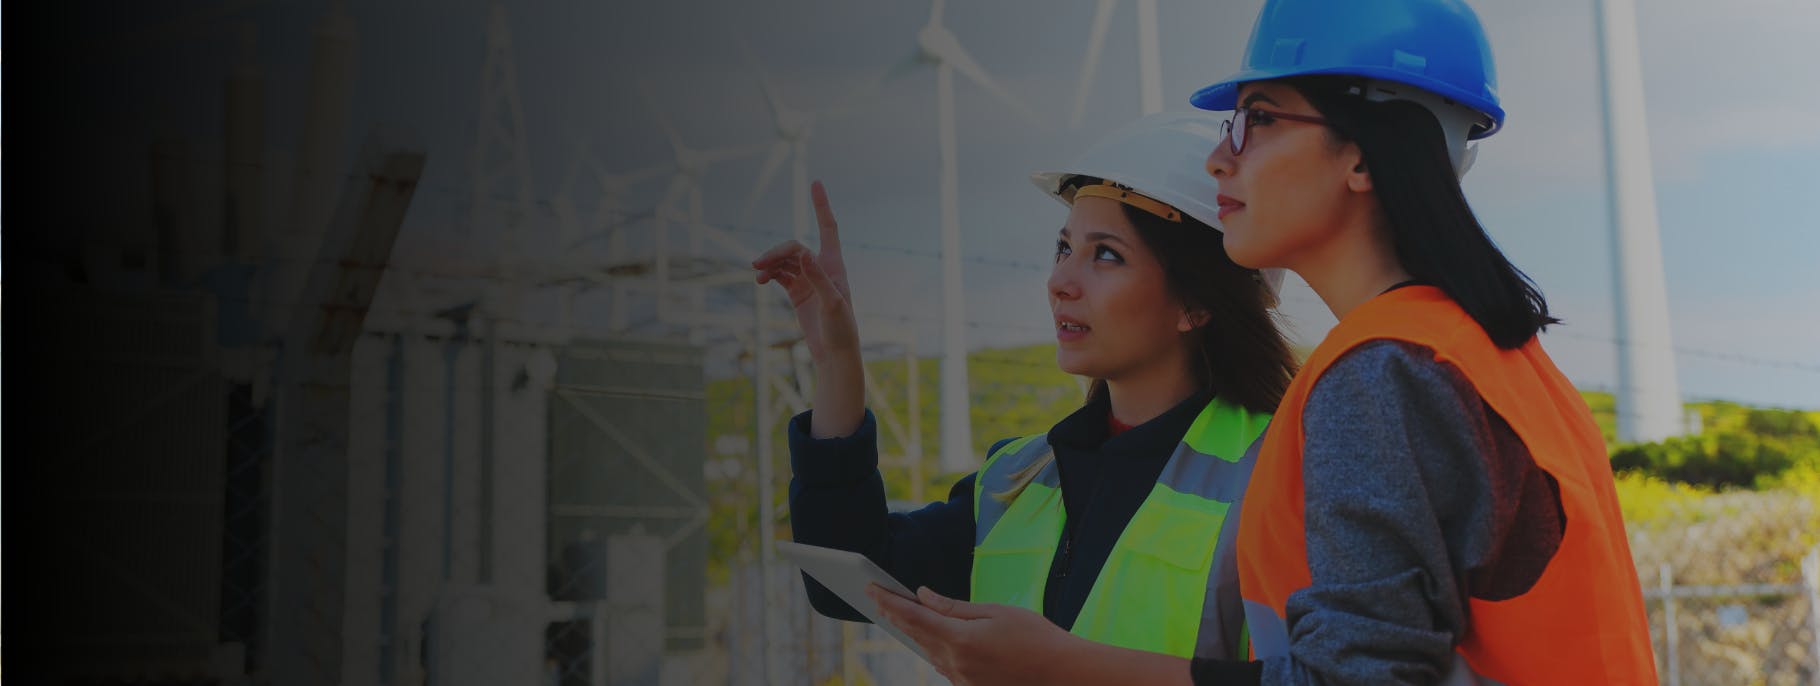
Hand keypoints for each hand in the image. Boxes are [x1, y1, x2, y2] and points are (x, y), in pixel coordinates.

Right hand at [751, 180, 858, 362]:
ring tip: (757, 274)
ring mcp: (808, 280)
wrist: (835, 354)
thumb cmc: (842, 329)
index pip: (828, 227)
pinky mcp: (797, 292)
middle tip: (759, 264)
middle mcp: (822, 268)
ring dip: (770, 263)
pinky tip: (761, 280)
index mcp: (835, 265)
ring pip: (784, 261)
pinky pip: (780, 275)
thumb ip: (818, 278)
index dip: (821, 205)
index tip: (815, 182)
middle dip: (776, 252)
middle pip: (795, 247)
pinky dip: (769, 274)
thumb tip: (804, 254)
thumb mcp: (832, 304)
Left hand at [869, 585, 1078, 685]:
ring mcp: (962, 680)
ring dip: (913, 633)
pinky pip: (944, 665)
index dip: (890, 602)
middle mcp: (955, 664)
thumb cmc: (1035, 638)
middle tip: (877, 598)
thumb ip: (955, 607)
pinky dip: (934, 649)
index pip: (914, 617)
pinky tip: (930, 640)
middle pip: (916, 635)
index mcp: (960, 640)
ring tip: (896, 614)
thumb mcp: (995, 612)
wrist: (1062, 674)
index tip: (872, 589)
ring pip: (928, 651)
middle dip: (895, 615)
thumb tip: (924, 596)